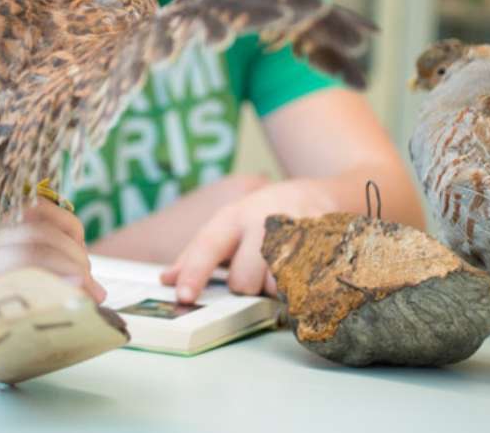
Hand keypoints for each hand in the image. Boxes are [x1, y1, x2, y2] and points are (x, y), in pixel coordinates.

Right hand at [0, 201, 104, 380]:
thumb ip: (6, 271)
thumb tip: (62, 281)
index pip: (34, 215)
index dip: (68, 229)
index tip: (83, 256)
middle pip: (36, 237)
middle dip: (75, 259)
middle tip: (91, 288)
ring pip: (25, 260)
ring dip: (65, 277)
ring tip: (85, 298)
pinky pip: (3, 298)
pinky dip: (35, 302)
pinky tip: (53, 311)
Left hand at [160, 179, 338, 303]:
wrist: (316, 194)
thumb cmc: (260, 217)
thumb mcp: (226, 226)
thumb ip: (196, 254)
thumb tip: (167, 280)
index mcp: (232, 218)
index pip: (208, 246)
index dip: (195, 272)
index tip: (184, 296)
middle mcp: (261, 221)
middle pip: (244, 279)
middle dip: (246, 287)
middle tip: (254, 274)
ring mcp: (293, 230)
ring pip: (276, 286)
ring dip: (276, 288)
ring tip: (280, 270)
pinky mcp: (322, 243)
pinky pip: (307, 282)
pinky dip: (302, 287)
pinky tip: (303, 273)